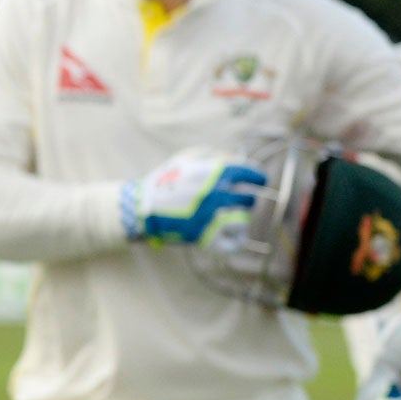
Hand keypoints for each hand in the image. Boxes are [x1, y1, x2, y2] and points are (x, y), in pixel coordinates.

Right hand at [120, 153, 265, 246]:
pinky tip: (235, 236)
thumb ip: (212, 157)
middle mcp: (215, 194)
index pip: (248, 173)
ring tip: (234, 217)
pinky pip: (233, 242)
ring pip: (243, 220)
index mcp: (212, 174)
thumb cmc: (163, 182)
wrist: (139, 208)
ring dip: (241, 217)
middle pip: (249, 198)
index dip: (258, 177)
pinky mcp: (204, 236)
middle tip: (241, 201)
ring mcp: (210, 216)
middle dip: (247, 199)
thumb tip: (236, 161)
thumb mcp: (184, 159)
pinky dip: (236, 240)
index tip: (261, 180)